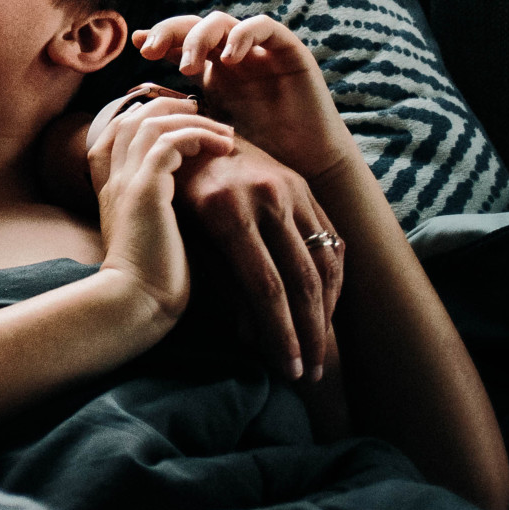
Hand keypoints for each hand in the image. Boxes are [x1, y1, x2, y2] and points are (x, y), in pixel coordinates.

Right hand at [91, 94, 236, 321]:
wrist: (135, 303)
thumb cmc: (153, 281)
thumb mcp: (156, 236)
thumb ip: (166, 210)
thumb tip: (199, 199)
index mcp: (110, 189)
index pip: (117, 134)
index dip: (147, 119)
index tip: (184, 122)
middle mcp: (112, 179)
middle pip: (130, 120)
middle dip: (168, 109)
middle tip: (205, 113)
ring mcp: (125, 181)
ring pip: (151, 124)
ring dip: (191, 121)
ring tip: (223, 131)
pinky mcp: (144, 190)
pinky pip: (168, 143)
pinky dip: (197, 136)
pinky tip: (222, 147)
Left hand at [134, 13, 353, 181]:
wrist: (305, 169)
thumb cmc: (255, 155)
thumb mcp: (206, 131)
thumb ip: (179, 114)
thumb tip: (136, 111)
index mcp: (211, 72)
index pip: (179, 42)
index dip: (158, 38)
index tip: (137, 46)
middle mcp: (233, 57)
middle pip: (195, 25)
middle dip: (169, 32)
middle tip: (150, 51)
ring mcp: (260, 52)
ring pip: (223, 22)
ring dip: (199, 37)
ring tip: (187, 67)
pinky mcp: (290, 52)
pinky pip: (265, 27)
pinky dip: (243, 35)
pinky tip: (228, 58)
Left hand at [174, 136, 343, 382]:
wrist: (188, 136)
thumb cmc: (175, 195)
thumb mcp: (184, 236)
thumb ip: (219, 283)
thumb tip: (251, 337)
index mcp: (226, 210)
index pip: (266, 286)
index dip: (280, 333)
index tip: (288, 369)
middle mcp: (265, 196)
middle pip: (302, 280)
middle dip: (310, 333)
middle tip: (310, 373)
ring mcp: (290, 188)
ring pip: (324, 262)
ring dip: (327, 313)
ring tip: (320, 350)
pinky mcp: (305, 186)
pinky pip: (332, 240)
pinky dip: (333, 280)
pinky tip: (326, 310)